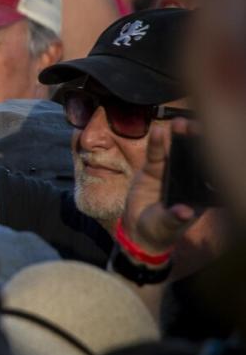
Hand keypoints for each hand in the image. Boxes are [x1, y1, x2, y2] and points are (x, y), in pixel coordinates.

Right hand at [120, 119, 201, 256]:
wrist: (138, 230)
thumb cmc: (161, 230)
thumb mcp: (168, 226)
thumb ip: (175, 218)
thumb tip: (185, 212)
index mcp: (199, 192)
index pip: (210, 172)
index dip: (214, 157)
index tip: (217, 145)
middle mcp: (187, 180)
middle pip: (195, 157)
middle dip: (198, 141)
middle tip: (198, 127)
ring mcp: (170, 172)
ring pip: (177, 151)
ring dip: (179, 137)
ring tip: (180, 123)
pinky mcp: (152, 169)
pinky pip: (156, 154)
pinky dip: (156, 143)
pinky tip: (158, 132)